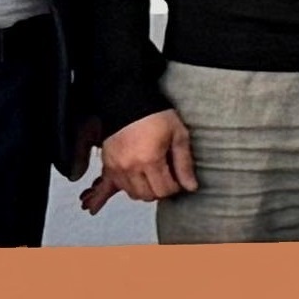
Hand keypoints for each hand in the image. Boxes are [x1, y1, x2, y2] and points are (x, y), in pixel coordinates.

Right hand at [83, 110, 198, 212]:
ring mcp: (116, 168)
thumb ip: (184, 164)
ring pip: (132, 193)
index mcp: (150, 160)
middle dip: (161, 190)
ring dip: (145, 189)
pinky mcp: (107, 165)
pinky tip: (139, 176)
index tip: (179, 179)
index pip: (164, 190)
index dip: (175, 188)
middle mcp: (130, 167)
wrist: (128, 102)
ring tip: (154, 175)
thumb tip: (191, 187)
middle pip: (147, 195)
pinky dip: (130, 185)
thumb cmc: (156, 116)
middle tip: (168, 178)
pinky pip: (118, 186)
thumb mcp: (179, 136)